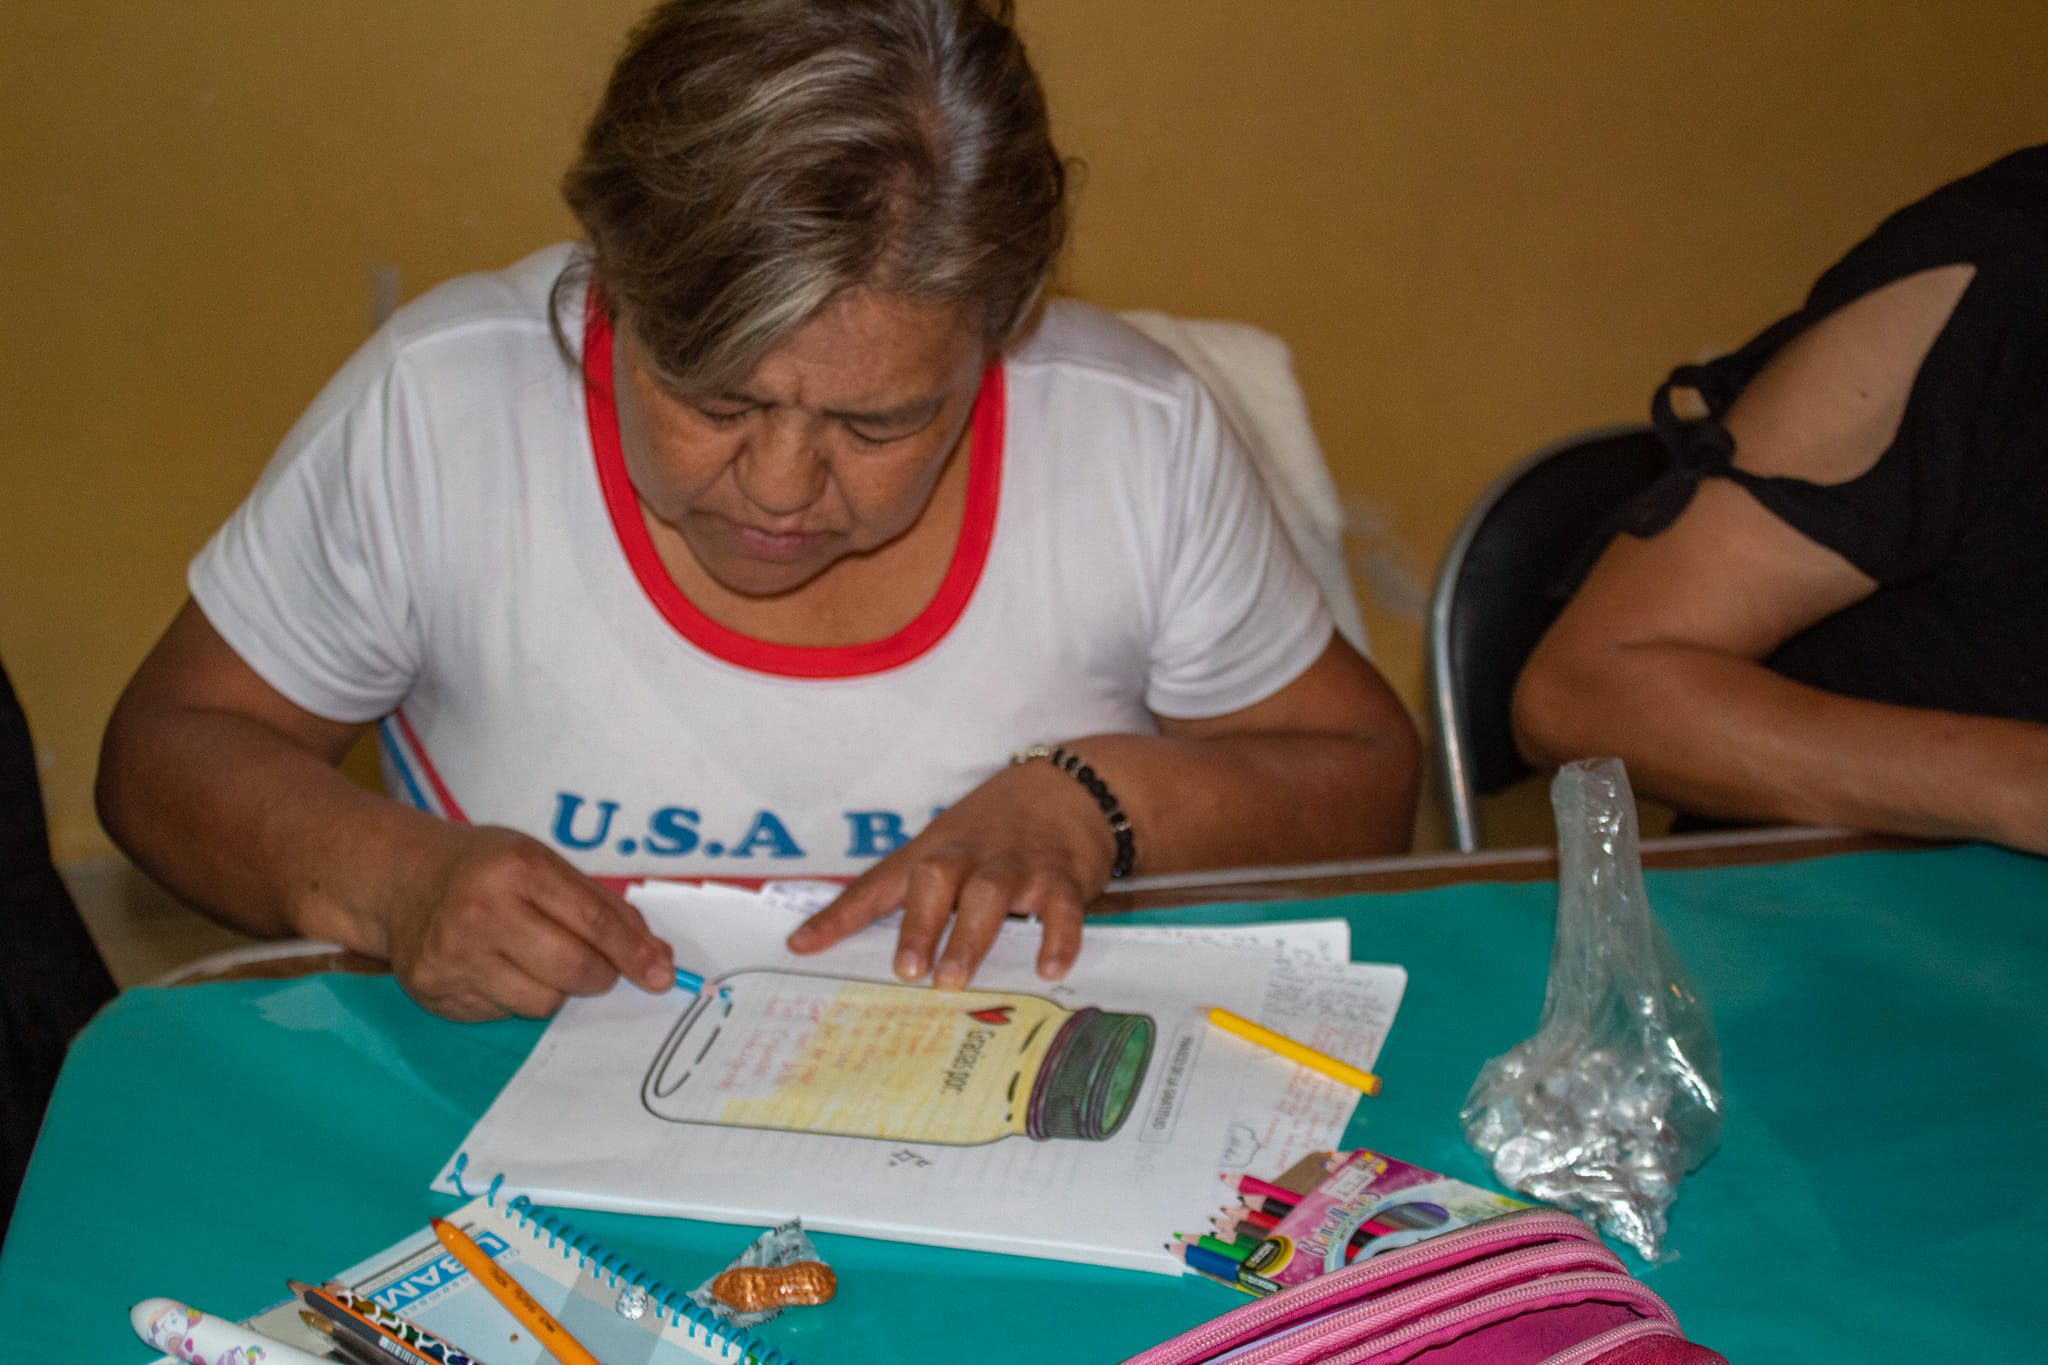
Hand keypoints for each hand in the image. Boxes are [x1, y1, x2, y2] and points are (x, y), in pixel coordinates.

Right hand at [376, 824, 673, 1019]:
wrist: (403, 880)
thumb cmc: (489, 869)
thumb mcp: (545, 865)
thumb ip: (604, 908)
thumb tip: (658, 959)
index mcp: (518, 868)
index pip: (593, 921)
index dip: (634, 953)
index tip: (663, 975)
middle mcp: (481, 912)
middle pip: (572, 969)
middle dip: (599, 975)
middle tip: (595, 967)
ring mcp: (453, 956)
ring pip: (541, 1003)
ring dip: (555, 990)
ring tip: (534, 959)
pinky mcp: (434, 992)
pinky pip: (504, 1014)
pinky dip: (514, 998)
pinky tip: (496, 969)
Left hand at [785, 759, 1113, 989]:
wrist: (1067, 788)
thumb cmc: (991, 831)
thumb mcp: (943, 847)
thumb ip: (903, 893)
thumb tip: (841, 942)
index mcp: (933, 852)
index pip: (879, 884)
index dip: (839, 915)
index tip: (802, 947)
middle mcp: (969, 856)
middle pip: (935, 879)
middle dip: (919, 923)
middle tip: (906, 971)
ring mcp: (1017, 866)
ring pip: (990, 893)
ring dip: (969, 936)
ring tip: (953, 979)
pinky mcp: (1063, 878)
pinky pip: (1061, 909)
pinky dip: (1056, 938)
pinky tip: (1047, 969)